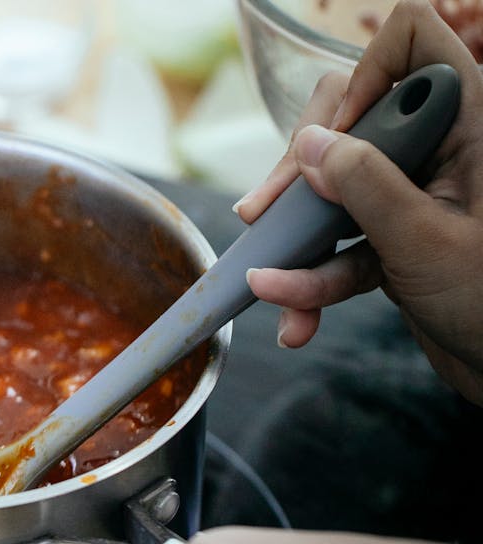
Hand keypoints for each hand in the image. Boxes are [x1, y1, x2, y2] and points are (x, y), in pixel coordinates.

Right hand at [235, 0, 482, 404]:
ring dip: (295, 242)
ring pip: (331, 186)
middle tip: (265, 213)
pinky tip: (297, 318)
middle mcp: (436, 150)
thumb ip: (366, 184)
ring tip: (271, 287)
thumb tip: (309, 143)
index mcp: (468, 126)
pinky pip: (334, 241)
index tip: (339, 134)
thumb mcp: (423, 242)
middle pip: (348, 117)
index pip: (414, 40)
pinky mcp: (388, 235)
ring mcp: (409, 193)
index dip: (366, 73)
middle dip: (298, 171)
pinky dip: (310, 280)